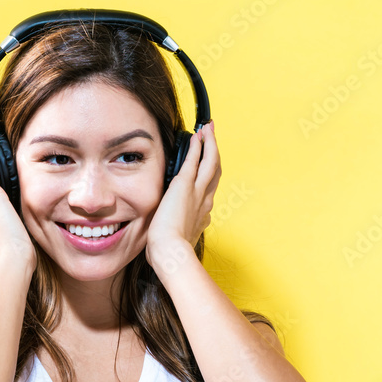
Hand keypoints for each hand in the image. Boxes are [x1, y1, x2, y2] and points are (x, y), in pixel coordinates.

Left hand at [145, 121, 219, 275]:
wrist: (170, 252)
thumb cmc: (168, 251)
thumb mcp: (175, 239)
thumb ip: (174, 231)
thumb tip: (166, 230)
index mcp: (201, 214)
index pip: (208, 190)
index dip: (208, 176)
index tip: (206, 167)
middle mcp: (205, 201)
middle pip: (215, 172)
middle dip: (214, 153)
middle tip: (212, 138)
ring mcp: (198, 192)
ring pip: (211, 162)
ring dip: (210, 144)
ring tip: (208, 129)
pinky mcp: (186, 185)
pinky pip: (196, 160)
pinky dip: (198, 146)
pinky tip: (197, 135)